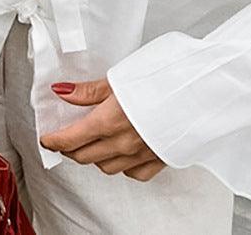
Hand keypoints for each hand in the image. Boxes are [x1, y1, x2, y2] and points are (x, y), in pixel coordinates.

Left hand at [39, 77, 165, 181]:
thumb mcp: (120, 77)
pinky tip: (121, 154)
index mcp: (109, 120)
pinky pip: (132, 173)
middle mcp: (122, 143)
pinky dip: (121, 166)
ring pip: (105, 167)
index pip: (70, 139)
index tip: (47, 138)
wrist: (202, 89)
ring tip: (91, 143)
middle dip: (70, 149)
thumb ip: (89, 90)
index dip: (54, 140)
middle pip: (84, 156)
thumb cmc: (165, 77)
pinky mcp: (159, 160)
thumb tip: (62, 92)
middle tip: (65, 138)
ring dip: (93, 157)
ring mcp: (141, 154)